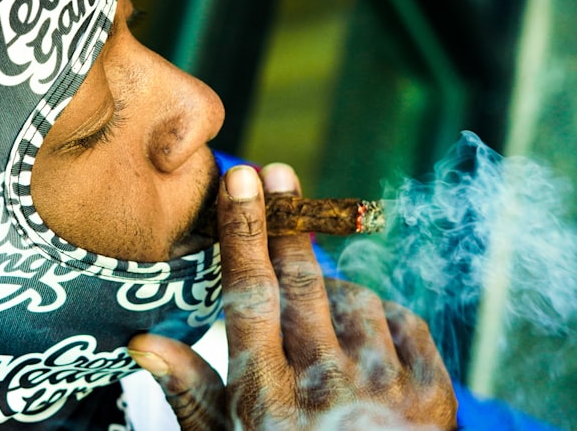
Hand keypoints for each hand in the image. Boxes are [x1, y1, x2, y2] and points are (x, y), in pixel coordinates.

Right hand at [127, 164, 457, 429]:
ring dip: (330, 289)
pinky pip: (402, 320)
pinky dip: (378, 315)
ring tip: (314, 312)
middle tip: (278, 176)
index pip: (250, 297)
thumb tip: (144, 341)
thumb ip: (191, 392)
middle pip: (303, 285)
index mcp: (266, 401)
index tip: (242, 179)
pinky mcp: (432, 395)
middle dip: (287, 225)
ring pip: (353, 299)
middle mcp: (325, 389)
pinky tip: (359, 335)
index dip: (245, 234)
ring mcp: (385, 390)